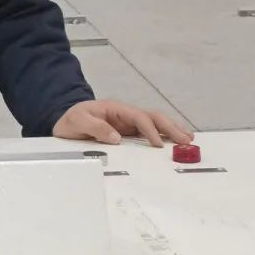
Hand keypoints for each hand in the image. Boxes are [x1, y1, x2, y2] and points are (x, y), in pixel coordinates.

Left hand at [52, 100, 192, 147]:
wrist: (64, 121)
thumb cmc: (71, 120)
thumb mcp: (78, 122)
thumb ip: (95, 127)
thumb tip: (117, 138)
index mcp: (115, 109)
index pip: (138, 117)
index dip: (150, 129)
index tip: (159, 144)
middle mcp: (125, 115)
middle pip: (152, 117)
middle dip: (170, 127)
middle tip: (187, 140)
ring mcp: (128, 124)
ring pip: (155, 124)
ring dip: (172, 130)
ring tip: (189, 140)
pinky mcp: (128, 133)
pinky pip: (149, 133)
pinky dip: (164, 137)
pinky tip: (175, 144)